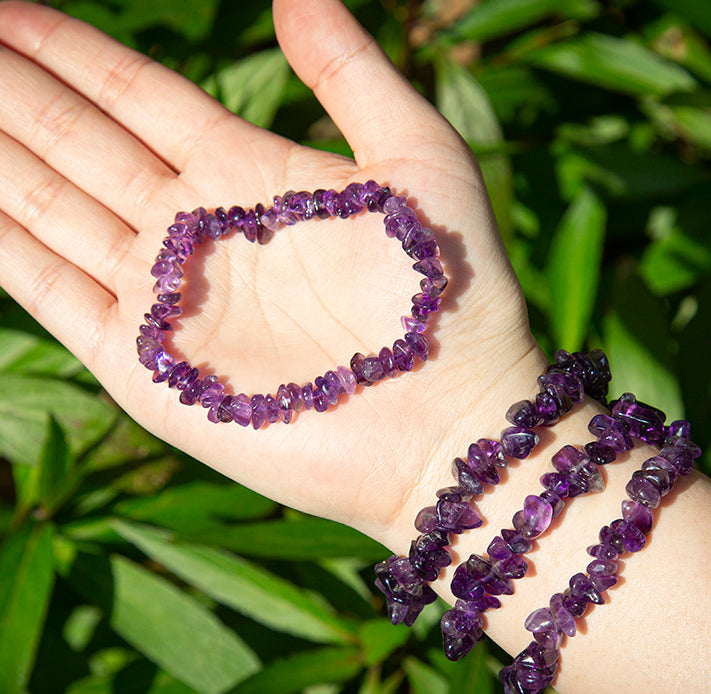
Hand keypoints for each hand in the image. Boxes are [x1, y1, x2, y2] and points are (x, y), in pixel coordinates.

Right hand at [0, 0, 541, 546]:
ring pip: (49, 208)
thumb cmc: (449, 293)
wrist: (447, 420)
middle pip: (79, 144)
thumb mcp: (418, 157)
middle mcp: (197, 234)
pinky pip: (49, 291)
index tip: (10, 9)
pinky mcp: (146, 370)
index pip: (137, 99)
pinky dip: (2, 245)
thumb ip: (353, 74)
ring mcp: (166, 302)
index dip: (72, 53)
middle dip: (14, 91)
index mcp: (250, 176)